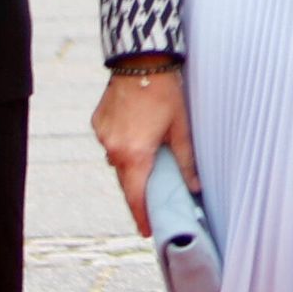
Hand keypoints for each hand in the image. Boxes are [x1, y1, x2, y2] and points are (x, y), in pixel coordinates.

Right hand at [93, 68, 196, 234]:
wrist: (140, 60)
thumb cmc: (166, 93)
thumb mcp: (181, 129)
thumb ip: (186, 161)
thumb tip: (194, 187)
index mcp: (134, 155)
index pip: (136, 196)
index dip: (142, 216)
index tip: (147, 231)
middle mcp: (113, 149)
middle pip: (125, 181)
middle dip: (138, 192)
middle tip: (150, 204)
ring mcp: (102, 135)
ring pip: (117, 161)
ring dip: (131, 165)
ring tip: (149, 163)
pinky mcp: (97, 122)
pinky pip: (110, 143)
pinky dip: (123, 145)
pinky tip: (138, 136)